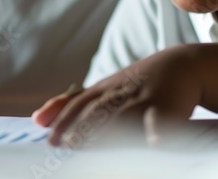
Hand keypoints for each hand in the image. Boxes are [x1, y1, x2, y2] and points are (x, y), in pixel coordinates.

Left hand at [31, 46, 201, 147]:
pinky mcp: (167, 107)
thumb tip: (36, 119)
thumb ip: (69, 104)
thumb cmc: (136, 83)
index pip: (79, 106)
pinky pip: (161, 121)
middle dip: (83, 129)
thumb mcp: (102, 89)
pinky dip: (158, 132)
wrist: (181, 65)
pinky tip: (155, 144)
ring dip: (112, 133)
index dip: (65, 121)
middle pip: (99, 112)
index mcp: (102, 91)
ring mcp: (143, 99)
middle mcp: (119, 94)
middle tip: (70, 147)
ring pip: (125, 117)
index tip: (52, 141)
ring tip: (100, 151)